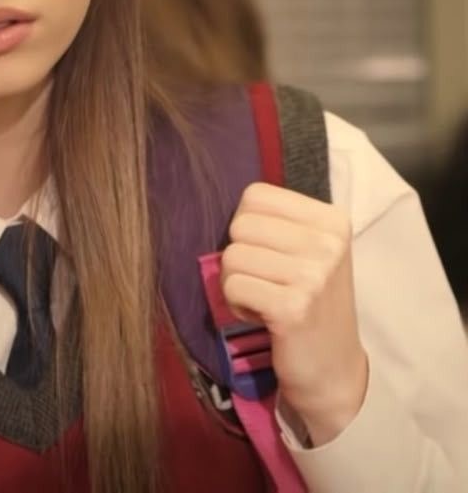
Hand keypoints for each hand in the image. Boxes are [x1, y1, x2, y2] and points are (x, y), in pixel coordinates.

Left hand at [221, 182, 367, 444]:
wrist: (333, 369)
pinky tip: (263, 317)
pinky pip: (232, 286)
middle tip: (266, 281)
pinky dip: (237, 304)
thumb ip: (278, 221)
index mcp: (332, 220)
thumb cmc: (312, 302)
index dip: (248, 226)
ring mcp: (313, 275)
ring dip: (237, 283)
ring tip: (266, 299)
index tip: (272, 254)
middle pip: (240, 225)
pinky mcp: (292, 308)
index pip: (256, 195)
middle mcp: (328, 243)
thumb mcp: (310, 251)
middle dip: (241, 255)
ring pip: (232, 256)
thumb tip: (233, 206)